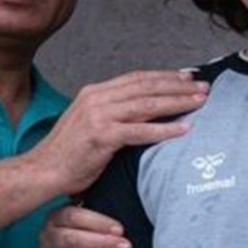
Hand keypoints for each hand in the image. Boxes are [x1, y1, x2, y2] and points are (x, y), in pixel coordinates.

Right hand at [24, 70, 206, 195]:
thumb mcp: (94, 123)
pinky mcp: (101, 136)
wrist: (43, 171)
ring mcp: (98, 116)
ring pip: (147, 105)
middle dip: (179, 86)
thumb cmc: (72, 152)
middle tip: (205, 87)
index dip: (166, 76)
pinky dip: (164, 129)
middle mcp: (97, 98)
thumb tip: (148, 109)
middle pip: (147, 87)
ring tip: (201, 103)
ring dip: (177, 102)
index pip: (138, 78)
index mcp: (95, 92)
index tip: (190, 77)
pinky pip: (140, 131)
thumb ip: (116, 113)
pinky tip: (184, 130)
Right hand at [40, 206, 130, 247]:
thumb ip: (102, 209)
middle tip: (125, 247)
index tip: (120, 230)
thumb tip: (122, 202)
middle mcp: (48, 234)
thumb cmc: (93, 232)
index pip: (74, 216)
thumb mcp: (95, 219)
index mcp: (58, 216)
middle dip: (101, 242)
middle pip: (72, 238)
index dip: (98, 223)